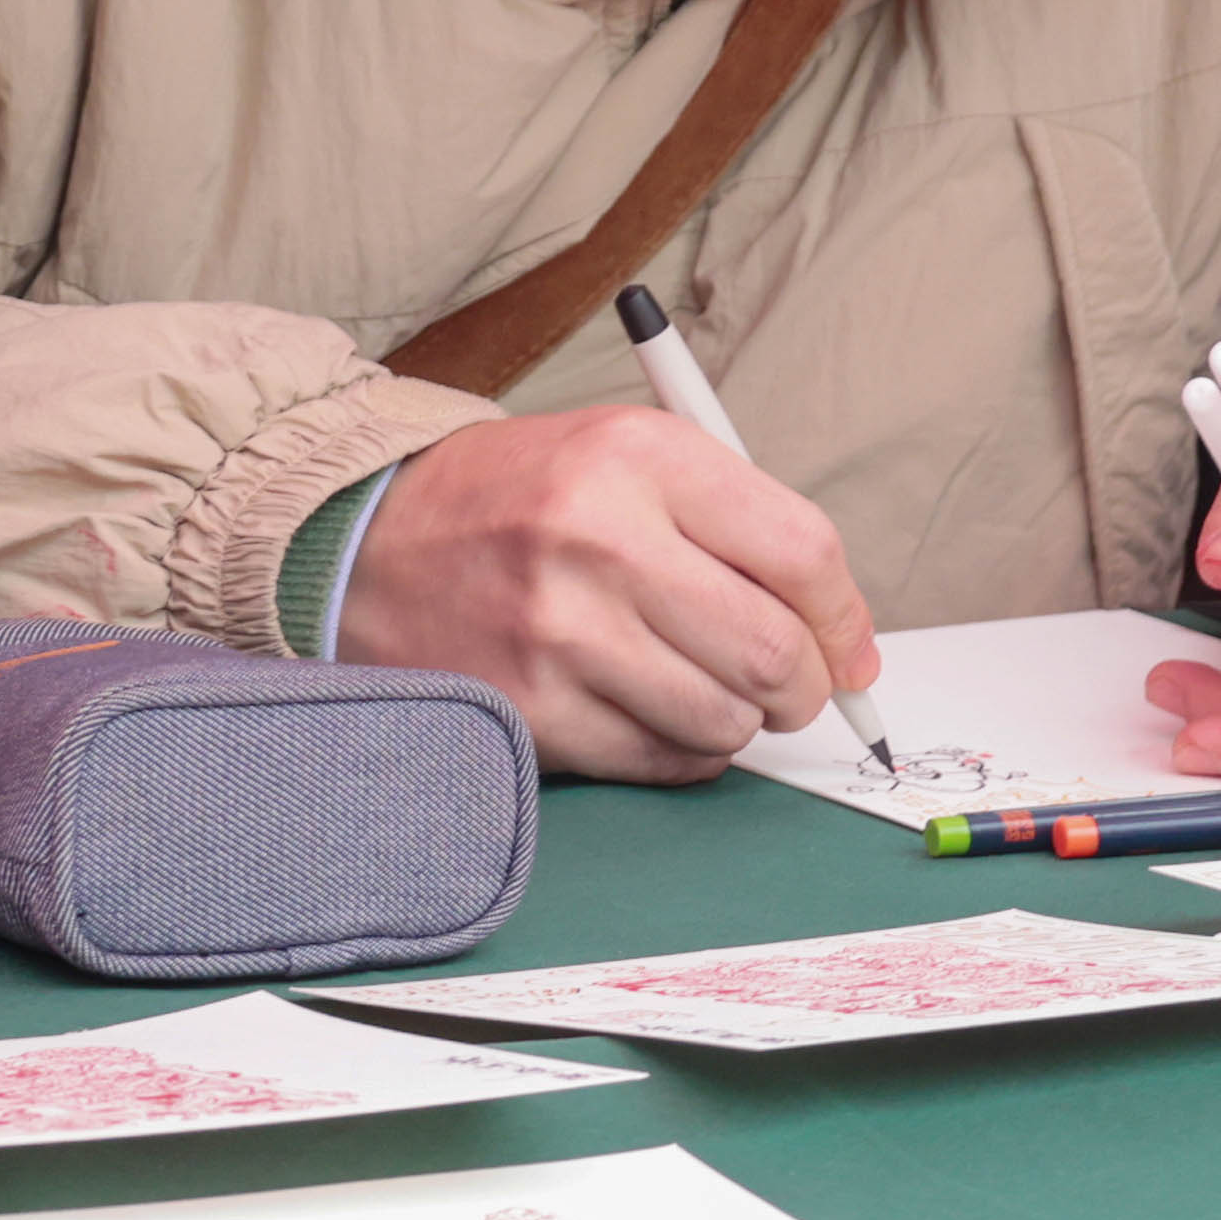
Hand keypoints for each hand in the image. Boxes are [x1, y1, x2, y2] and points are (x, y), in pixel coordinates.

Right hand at [332, 406, 881, 783]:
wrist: (371, 540)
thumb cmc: (520, 499)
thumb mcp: (625, 457)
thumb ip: (739, 526)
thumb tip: (848, 642)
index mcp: (638, 457)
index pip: (802, 553)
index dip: (845, 618)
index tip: (850, 649)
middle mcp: (599, 540)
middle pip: (775, 654)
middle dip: (805, 687)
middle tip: (791, 686)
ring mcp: (560, 633)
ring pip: (725, 721)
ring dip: (736, 720)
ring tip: (700, 685)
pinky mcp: (531, 710)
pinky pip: (663, 762)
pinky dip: (681, 751)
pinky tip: (649, 709)